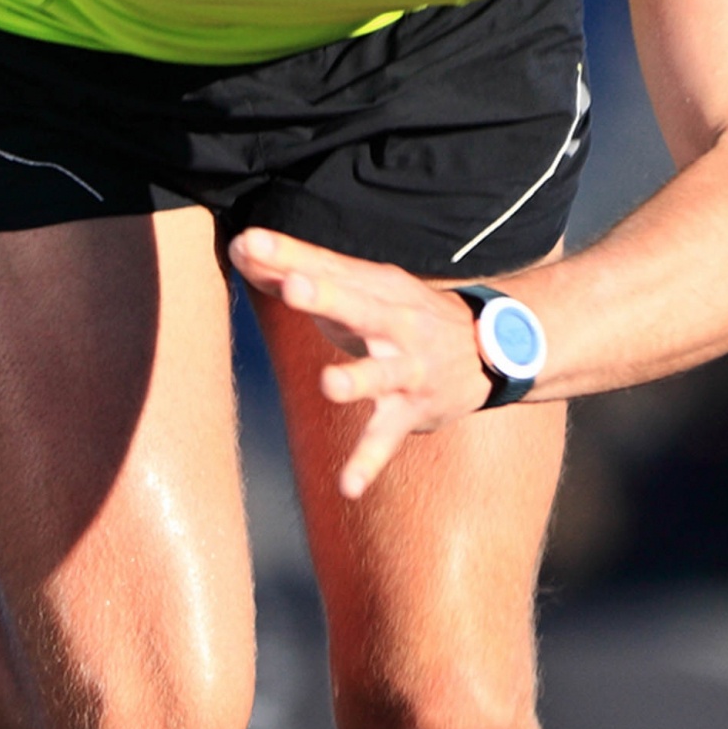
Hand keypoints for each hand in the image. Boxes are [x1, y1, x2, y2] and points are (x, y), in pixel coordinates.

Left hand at [228, 227, 494, 497]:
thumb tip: (239, 249)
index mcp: (375, 287)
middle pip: (358, 307)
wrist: (489, 347)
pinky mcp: (412, 410)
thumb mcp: (360, 287)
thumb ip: (299, 270)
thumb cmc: (399, 314)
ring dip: (356, 379)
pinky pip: (386, 438)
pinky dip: (368, 462)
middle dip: (326, 297)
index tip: (246, 242)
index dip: (287, 255)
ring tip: (330, 385)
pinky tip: (348, 486)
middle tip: (293, 286)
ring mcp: (407, 368)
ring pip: (380, 374)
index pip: (327, 267)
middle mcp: (394, 322)